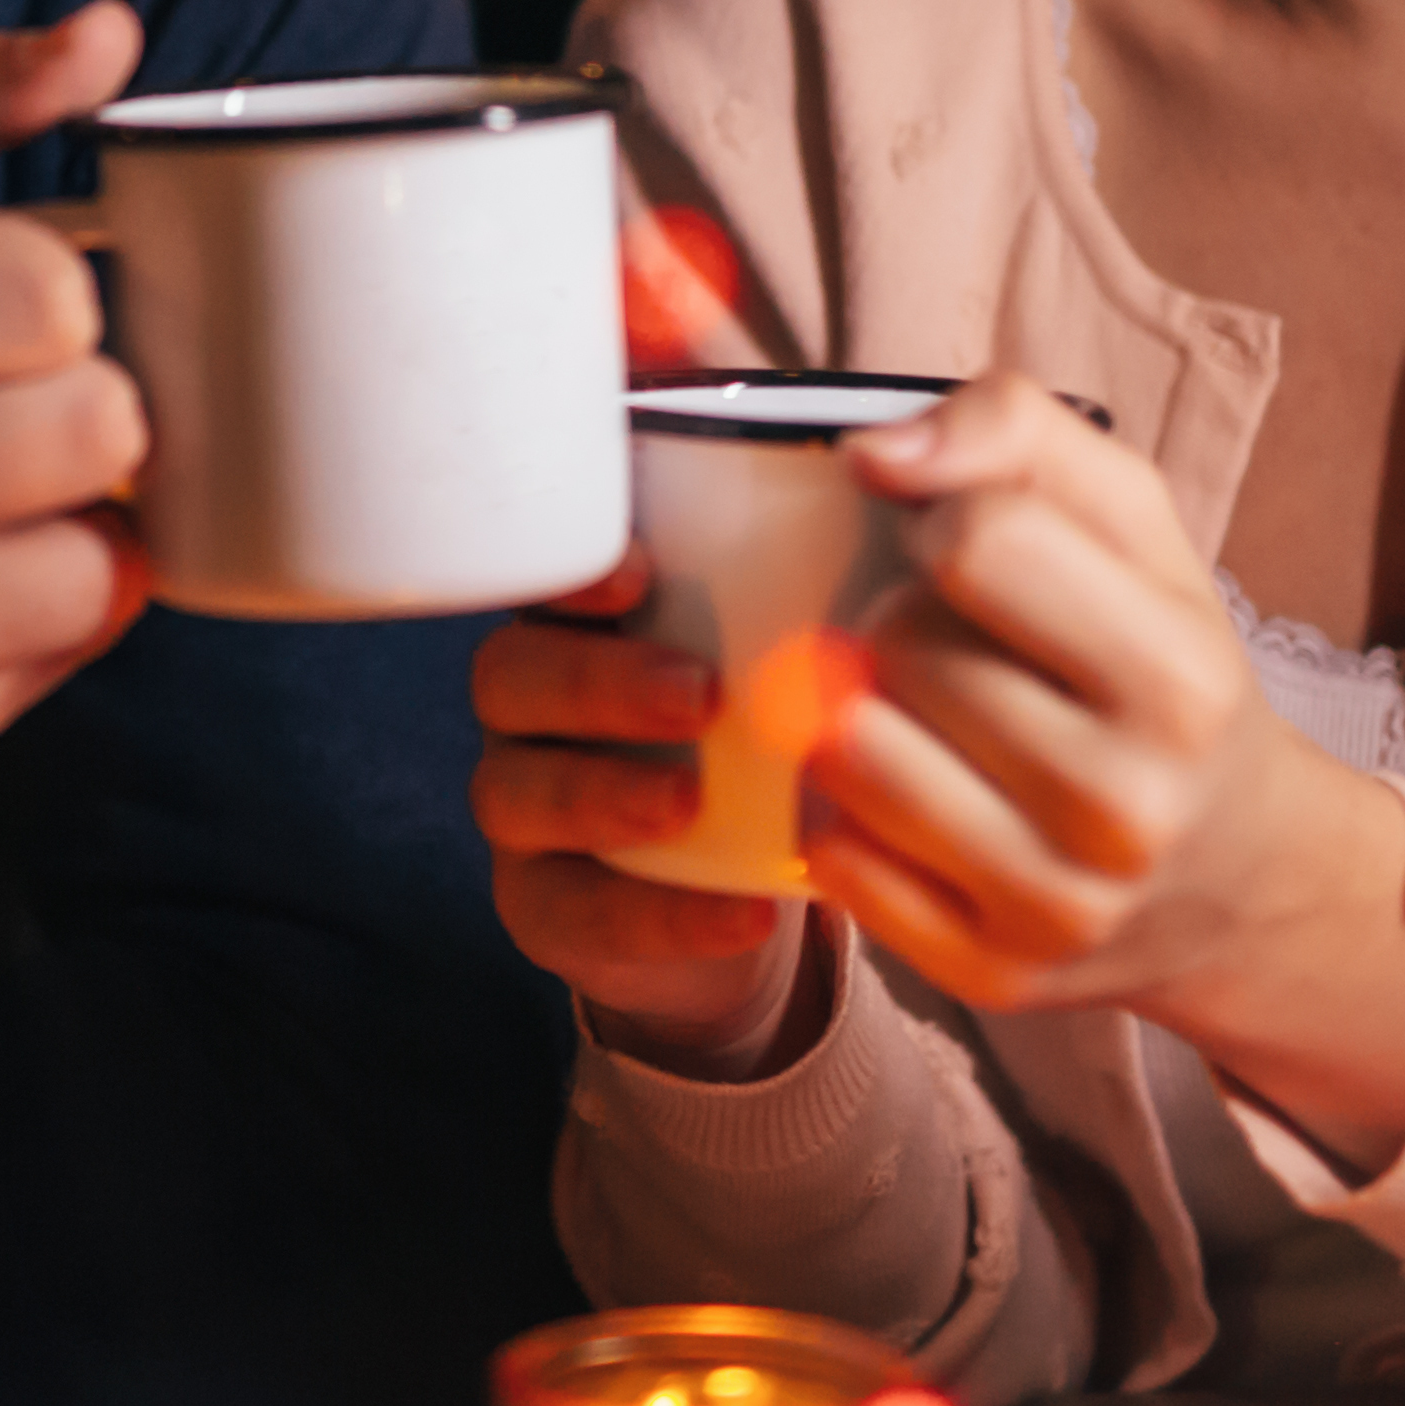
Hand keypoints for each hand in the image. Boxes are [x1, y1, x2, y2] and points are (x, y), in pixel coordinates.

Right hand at [0, 4, 156, 869]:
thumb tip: (112, 34)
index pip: (47, 286)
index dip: (54, 299)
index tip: (0, 317)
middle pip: (95, 426)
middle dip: (79, 412)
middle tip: (8, 414)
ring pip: (95, 563)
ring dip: (73, 529)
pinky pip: (55, 664)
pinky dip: (35, 622)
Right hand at [471, 554, 814, 1078]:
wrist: (743, 891)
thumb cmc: (766, 743)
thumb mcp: (785, 664)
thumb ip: (814, 586)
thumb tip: (893, 488)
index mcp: (582, 628)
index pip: (547, 581)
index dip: (576, 574)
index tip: (644, 571)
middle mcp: (533, 711)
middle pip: (512, 677)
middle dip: (597, 679)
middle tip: (699, 692)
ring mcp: (527, 812)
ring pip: (514, 792)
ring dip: (599, 792)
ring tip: (687, 802)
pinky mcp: (545, 907)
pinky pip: (574, 911)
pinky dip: (658, 917)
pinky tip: (744, 915)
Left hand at [800, 376, 1404, 1169]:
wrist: (1241, 877)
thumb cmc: (1162, 669)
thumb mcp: (1135, 523)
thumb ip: (1015, 428)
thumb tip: (875, 453)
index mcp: (1179, 677)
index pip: (975, 539)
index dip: (942, 520)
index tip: (964, 550)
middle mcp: (1127, 805)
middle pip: (897, 645)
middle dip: (901, 621)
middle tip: (957, 646)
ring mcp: (1057, 904)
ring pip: (847, 753)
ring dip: (856, 713)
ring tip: (923, 714)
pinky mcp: (990, 975)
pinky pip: (832, 858)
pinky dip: (843, 813)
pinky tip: (906, 796)